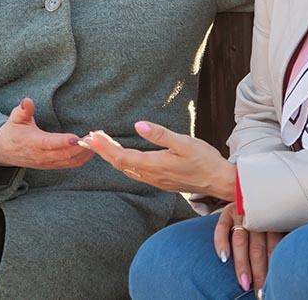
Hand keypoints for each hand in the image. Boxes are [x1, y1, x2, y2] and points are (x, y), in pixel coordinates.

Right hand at [0, 97, 92, 169]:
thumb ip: (23, 110)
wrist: (3, 151)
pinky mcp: (51, 166)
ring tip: (97, 142)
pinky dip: (82, 159)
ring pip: (69, 161)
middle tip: (96, 137)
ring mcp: (46, 163)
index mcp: (32, 142)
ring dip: (84, 153)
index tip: (77, 138)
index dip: (63, 142)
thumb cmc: (12, 131)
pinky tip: (92, 151)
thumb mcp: (14, 118)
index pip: (50, 143)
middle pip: (64, 154)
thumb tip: (27, 101)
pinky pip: (69, 165)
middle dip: (81, 147)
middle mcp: (40, 155)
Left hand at [79, 121, 234, 199]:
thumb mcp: (185, 142)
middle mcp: (151, 175)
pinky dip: (122, 161)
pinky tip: (121, 155)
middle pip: (119, 164)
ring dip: (111, 156)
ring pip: (126, 169)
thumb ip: (161, 135)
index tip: (91, 137)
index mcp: (154, 165)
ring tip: (100, 143)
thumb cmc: (205, 160)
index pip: (122, 157)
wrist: (219, 181)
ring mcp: (155, 180)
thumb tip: (139, 125)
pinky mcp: (160, 180)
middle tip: (88, 137)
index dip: (104, 148)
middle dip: (102, 151)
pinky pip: (134, 172)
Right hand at [214, 202, 283, 296]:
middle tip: (259, 292)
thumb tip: (286, 267)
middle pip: (258, 248)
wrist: (252, 189)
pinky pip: (221, 228)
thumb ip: (279, 239)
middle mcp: (257, 217)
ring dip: (242, 264)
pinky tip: (223, 258)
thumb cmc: (268, 213)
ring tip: (244, 282)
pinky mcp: (226, 212)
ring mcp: (240, 214)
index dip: (273, 267)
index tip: (272, 286)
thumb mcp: (278, 222)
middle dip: (258, 272)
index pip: (274, 248)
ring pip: (241, 242)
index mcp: (274, 220)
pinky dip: (221, 242)